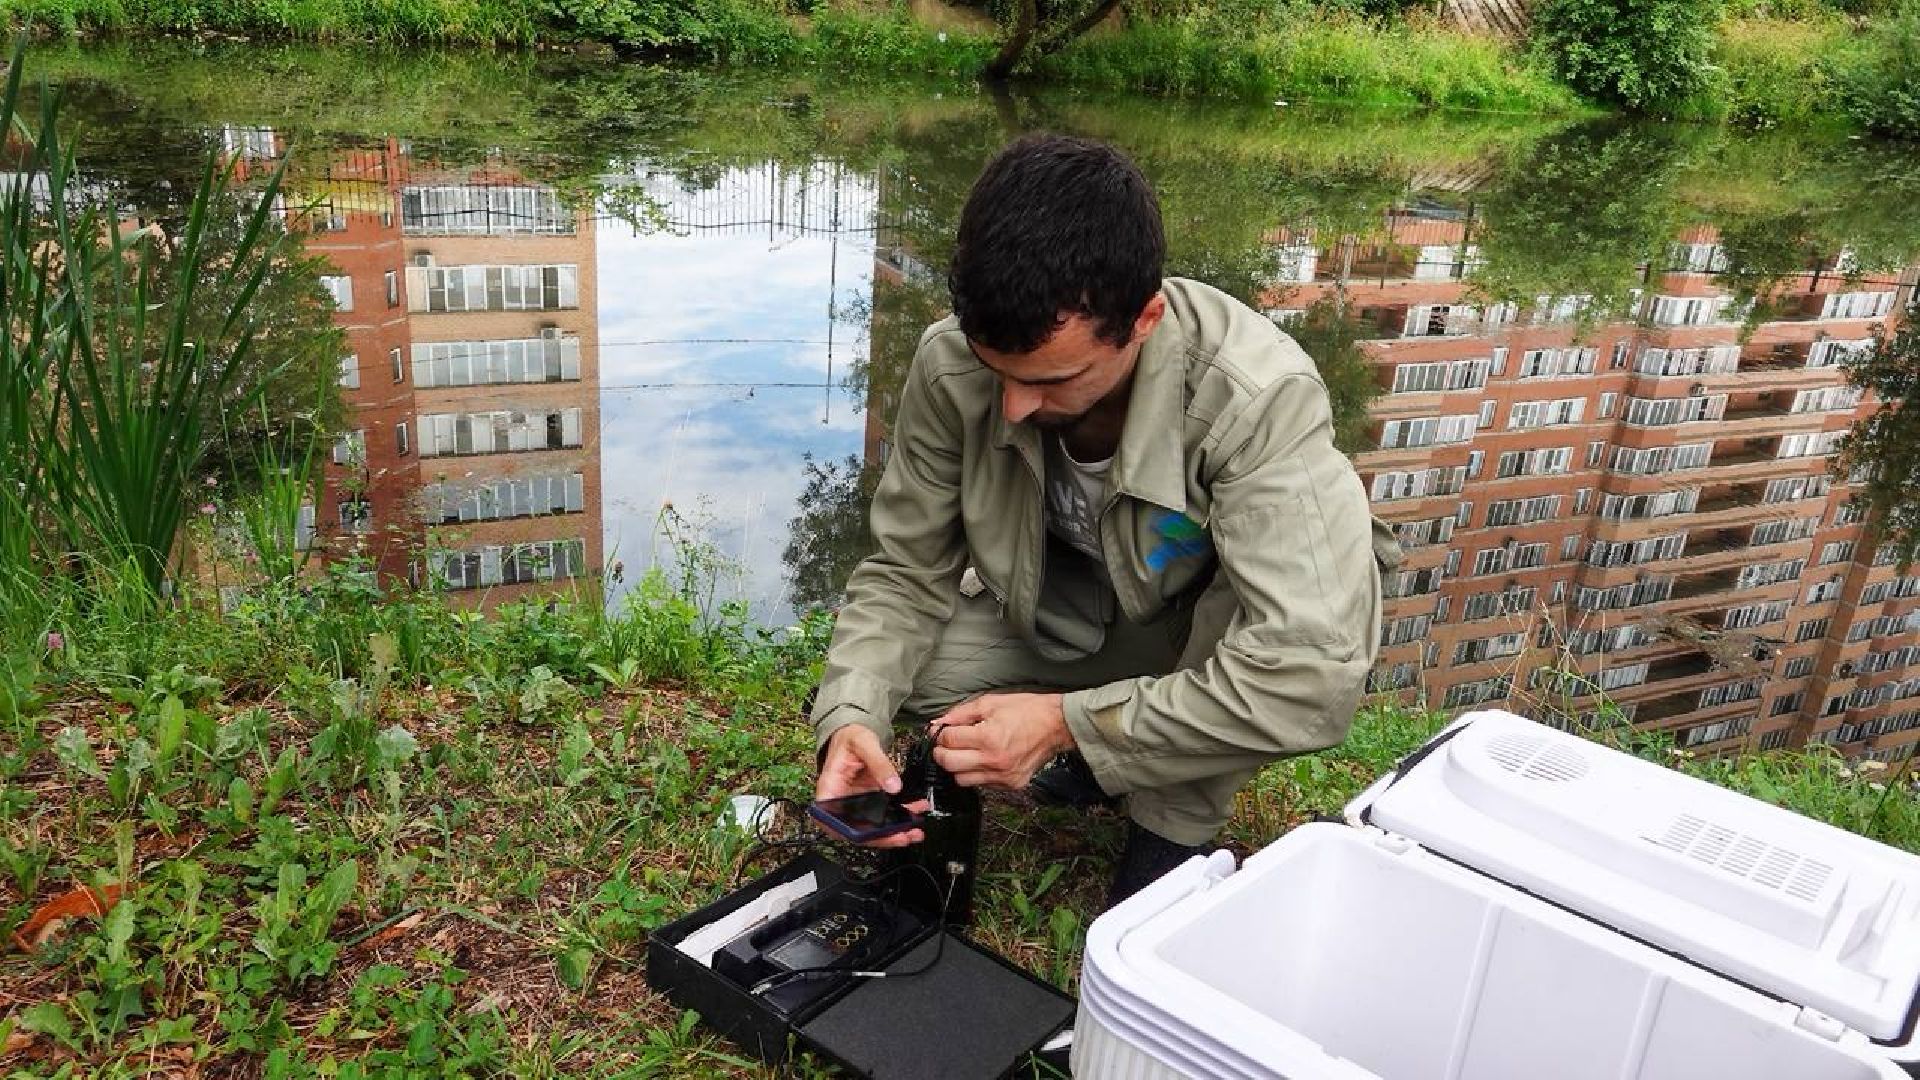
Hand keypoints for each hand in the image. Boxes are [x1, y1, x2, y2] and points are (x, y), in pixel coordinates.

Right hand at [815, 724, 925, 848]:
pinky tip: (915, 812)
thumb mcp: (865, 744)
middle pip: (856, 829)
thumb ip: (880, 765)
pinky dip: (900, 817)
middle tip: (904, 836)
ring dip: (894, 831)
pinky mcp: (869, 801)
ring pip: (872, 826)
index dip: (851, 834)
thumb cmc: (850, 737)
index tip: (873, 836)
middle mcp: (841, 801)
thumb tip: (894, 786)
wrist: (854, 732)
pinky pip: (883, 814)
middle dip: (882, 837)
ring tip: (914, 830)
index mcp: (830, 789)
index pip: (833, 821)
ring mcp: (855, 803)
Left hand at [931, 692, 1074, 789]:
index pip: (948, 741)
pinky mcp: (1011, 784)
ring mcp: (1003, 776)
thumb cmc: (1027, 710)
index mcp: (988, 738)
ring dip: (958, 766)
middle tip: (946, 744)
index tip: (939, 731)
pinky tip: (985, 759)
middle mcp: (995, 761)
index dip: (939, 735)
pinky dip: (978, 773)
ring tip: (966, 752)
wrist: (1057, 725)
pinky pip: (983, 784)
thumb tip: (938, 724)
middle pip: (949, 764)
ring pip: (962, 780)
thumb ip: (960, 714)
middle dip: (942, 753)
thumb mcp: (990, 703)